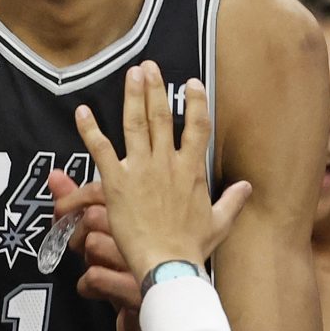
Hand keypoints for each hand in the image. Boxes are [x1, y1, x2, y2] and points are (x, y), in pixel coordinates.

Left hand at [73, 63, 250, 278]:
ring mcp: (141, 170)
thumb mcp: (219, 222)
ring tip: (130, 74)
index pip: (198, 127)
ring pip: (135, 124)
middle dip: (156, 88)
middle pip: (162, 117)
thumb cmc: (192, 248)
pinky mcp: (116, 182)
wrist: (168, 264)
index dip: (196, 102)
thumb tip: (248, 186)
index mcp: (192, 170)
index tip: (191, 82)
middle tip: (149, 66)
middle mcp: (167, 163)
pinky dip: (89, 129)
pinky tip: (81, 112)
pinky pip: (101, 150)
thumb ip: (233, 201)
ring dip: (132, 96)